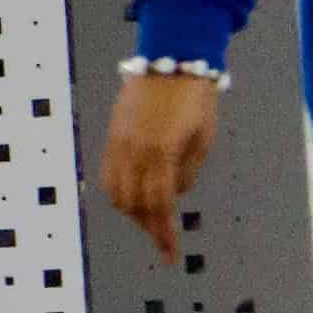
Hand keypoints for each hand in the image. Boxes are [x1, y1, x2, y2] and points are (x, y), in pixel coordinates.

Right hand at [98, 71, 221, 260]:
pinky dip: (119, 190)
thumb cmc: (196, 98)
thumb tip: (175, 193)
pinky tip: (133, 195)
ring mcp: (119, 141)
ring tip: (149, 217)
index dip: (164, 234)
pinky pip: (108, 172)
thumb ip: (188, 172)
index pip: (160, 206)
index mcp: (162, 153)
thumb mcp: (203, 139)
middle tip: (164, 239)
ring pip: (116, 191)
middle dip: (148, 226)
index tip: (171, 255)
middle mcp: (135, 150)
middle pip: (134, 204)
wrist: (172, 57)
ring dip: (132, 210)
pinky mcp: (113, 134)